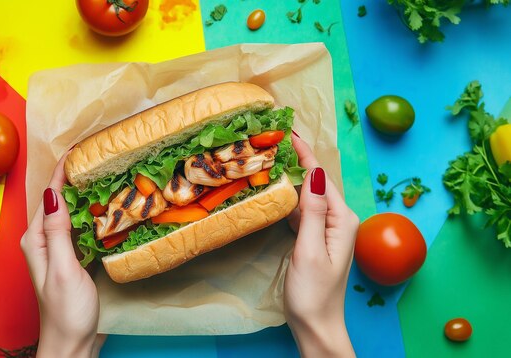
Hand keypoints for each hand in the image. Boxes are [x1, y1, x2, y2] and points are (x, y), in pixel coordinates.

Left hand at [20, 154, 105, 356]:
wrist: (71, 345)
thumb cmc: (66, 311)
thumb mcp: (63, 269)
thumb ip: (57, 232)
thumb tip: (52, 193)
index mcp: (36, 239)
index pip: (49, 195)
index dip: (62, 170)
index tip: (80, 148)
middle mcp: (44, 241)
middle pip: (59, 200)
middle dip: (75, 177)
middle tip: (98, 157)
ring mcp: (58, 250)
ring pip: (71, 213)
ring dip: (85, 194)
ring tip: (105, 175)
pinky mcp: (72, 259)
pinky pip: (80, 228)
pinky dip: (92, 215)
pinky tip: (106, 209)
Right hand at [284, 135, 358, 356]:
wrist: (316, 325)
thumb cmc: (313, 293)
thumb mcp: (310, 250)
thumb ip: (313, 212)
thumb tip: (315, 174)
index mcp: (342, 219)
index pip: (321, 177)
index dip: (304, 153)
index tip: (287, 130)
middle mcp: (338, 219)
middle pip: (316, 182)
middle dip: (297, 159)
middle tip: (273, 139)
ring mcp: (327, 228)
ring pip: (308, 194)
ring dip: (291, 176)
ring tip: (271, 156)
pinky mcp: (315, 237)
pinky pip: (303, 209)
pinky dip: (289, 197)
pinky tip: (276, 189)